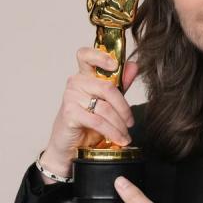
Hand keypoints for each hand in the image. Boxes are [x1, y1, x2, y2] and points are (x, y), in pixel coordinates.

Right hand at [38, 47, 138, 179]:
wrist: (69, 148)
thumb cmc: (86, 123)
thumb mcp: (107, 102)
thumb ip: (120, 84)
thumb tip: (134, 66)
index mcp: (84, 75)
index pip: (86, 55)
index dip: (101, 56)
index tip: (115, 65)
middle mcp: (75, 82)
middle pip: (107, 87)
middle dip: (124, 108)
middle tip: (130, 122)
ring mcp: (70, 97)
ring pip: (105, 107)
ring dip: (119, 125)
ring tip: (125, 135)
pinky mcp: (69, 113)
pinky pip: (98, 121)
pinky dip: (112, 132)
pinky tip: (119, 139)